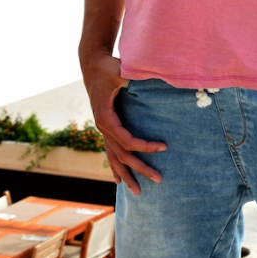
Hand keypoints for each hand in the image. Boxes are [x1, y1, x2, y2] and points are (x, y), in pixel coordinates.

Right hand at [82, 52, 165, 193]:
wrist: (93, 65)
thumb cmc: (108, 67)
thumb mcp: (119, 71)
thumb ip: (130, 75)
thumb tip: (149, 75)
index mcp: (106, 118)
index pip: (127, 140)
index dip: (145, 146)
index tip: (163, 147)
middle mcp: (103, 128)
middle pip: (122, 155)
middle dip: (140, 168)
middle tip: (159, 179)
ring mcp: (103, 129)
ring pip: (114, 158)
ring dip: (126, 175)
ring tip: (138, 193)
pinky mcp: (105, 127)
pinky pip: (109, 152)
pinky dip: (115, 168)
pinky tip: (119, 181)